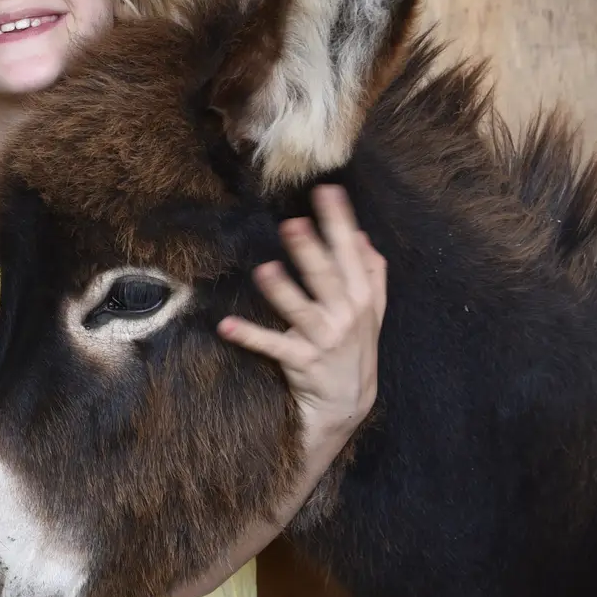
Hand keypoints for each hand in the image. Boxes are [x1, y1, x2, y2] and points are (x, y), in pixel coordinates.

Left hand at [219, 183, 386, 505]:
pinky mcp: (302, 363)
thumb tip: (363, 237)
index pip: (351, 254)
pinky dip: (249, 337)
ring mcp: (325, 341)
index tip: (327, 191)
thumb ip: (371, 275)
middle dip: (312, 251)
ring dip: (283, 291)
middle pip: (328, 278)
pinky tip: (225, 326)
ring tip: (264, 271)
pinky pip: (273, 347)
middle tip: (292, 224)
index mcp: (360, 298)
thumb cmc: (354, 350)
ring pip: (302, 310)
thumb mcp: (371, 312)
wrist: (348, 405)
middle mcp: (346, 317)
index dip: (340, 223)